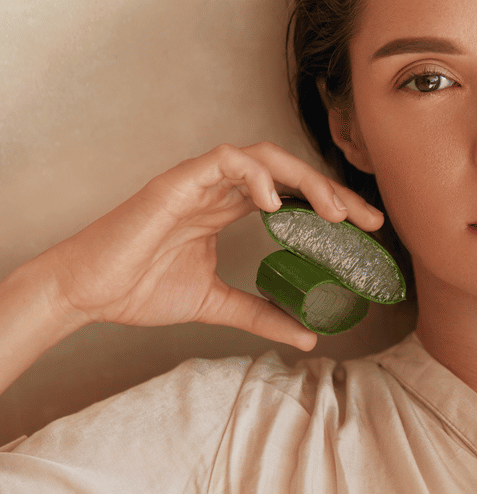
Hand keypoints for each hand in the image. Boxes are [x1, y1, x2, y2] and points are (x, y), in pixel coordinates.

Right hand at [42, 142, 382, 350]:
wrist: (90, 293)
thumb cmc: (140, 289)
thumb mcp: (217, 304)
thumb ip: (261, 314)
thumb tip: (307, 336)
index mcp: (230, 208)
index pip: (295, 195)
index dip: (334, 206)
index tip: (369, 229)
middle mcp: (221, 189)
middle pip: (290, 172)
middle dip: (334, 190)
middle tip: (368, 219)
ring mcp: (199, 181)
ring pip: (265, 157)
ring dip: (305, 180)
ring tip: (333, 212)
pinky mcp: (177, 181)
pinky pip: (224, 161)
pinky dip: (256, 176)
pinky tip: (277, 204)